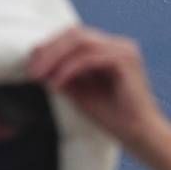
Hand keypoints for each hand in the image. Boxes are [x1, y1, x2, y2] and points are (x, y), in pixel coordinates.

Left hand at [28, 26, 170, 169]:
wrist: (140, 135)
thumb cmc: (113, 118)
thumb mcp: (79, 92)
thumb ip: (62, 75)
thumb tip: (36, 62)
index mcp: (110, 49)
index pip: (75, 36)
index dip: (50, 46)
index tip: (30, 63)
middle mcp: (119, 44)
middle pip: (76, 34)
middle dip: (49, 49)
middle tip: (31, 69)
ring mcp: (124, 50)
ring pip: (81, 42)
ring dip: (56, 58)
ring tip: (40, 76)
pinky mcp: (125, 61)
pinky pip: (90, 58)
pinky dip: (70, 69)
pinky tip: (57, 83)